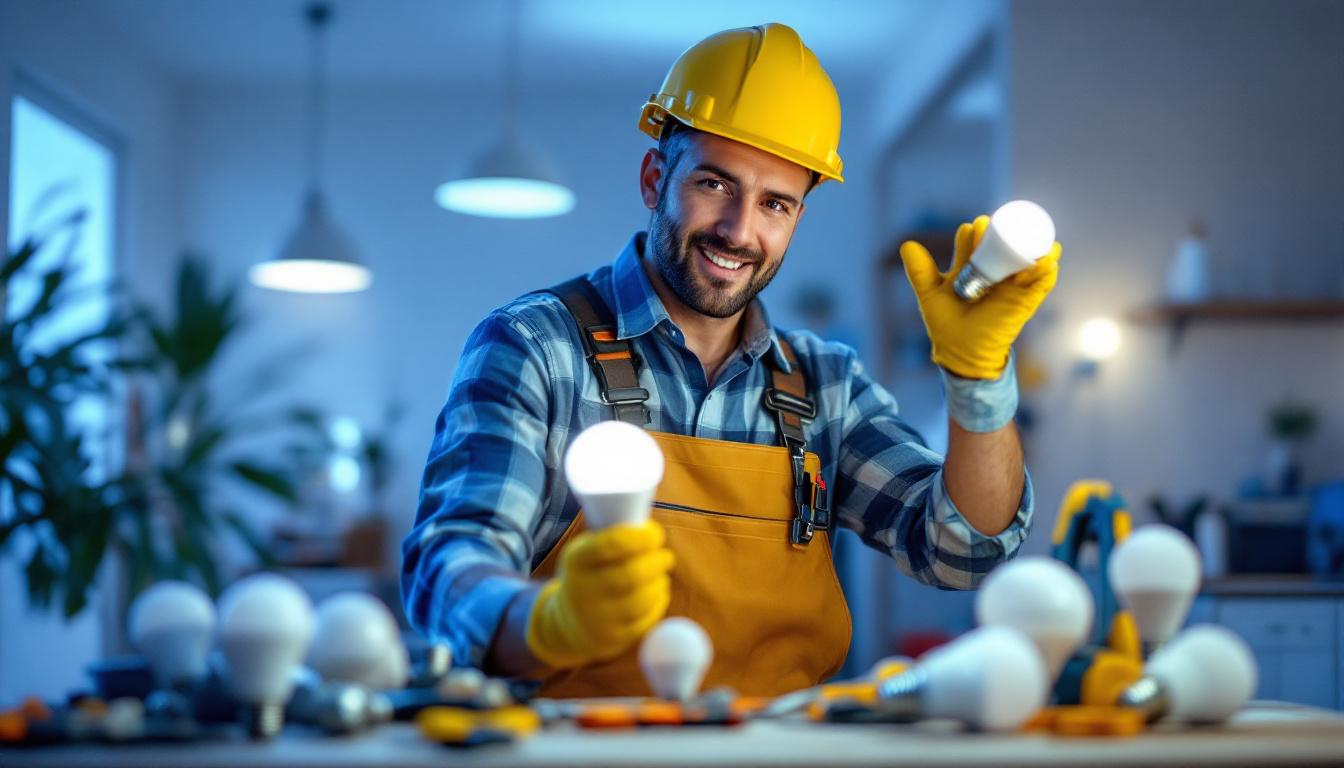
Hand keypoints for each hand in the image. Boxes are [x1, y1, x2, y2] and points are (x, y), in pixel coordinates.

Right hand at [525, 521, 674, 668]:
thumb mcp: (586, 551)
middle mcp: (583, 591)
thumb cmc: (589, 574)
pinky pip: (646, 619)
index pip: (610, 545)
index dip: (639, 537)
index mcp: (576, 561)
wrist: (569, 622)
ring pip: (642, 599)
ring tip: (661, 573)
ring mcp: (597, 619)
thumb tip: (650, 529)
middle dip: (656, 561)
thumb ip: (613, 538)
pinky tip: (658, 591)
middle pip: (631, 575)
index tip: (656, 534)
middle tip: (666, 555)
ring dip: (659, 581)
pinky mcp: (613, 639)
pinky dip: (658, 601)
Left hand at [900, 215, 1059, 379]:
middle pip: (1002, 245)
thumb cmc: (946, 325)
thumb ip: (919, 271)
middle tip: (989, 228)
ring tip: (1026, 234)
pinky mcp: (1027, 300)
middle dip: (999, 233)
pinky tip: (1046, 258)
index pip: (976, 242)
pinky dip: (1046, 269)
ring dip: (1031, 245)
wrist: (962, 353)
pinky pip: (1042, 281)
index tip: (969, 230)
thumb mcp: (930, 294)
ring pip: (1027, 258)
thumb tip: (907, 244)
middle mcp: (996, 272)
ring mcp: (1014, 285)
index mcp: (974, 267)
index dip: (973, 233)